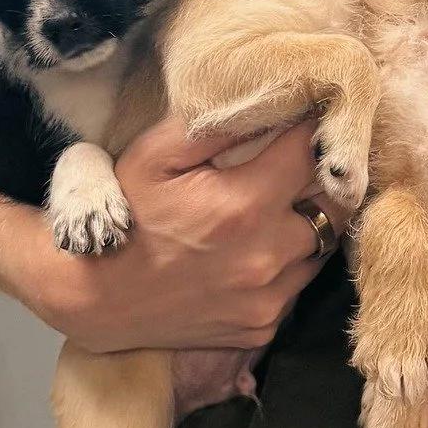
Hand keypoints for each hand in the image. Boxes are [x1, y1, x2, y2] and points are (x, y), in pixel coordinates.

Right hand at [27, 117, 348, 353]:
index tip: (312, 116)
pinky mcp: (262, 327)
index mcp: (245, 205)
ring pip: (322, 247)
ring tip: (284, 205)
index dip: (314, 129)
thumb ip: (216, 125)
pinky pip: (298, 286)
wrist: (93, 297)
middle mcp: (267, 256)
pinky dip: (289, 264)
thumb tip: (270, 100)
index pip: (312, 153)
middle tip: (307, 163)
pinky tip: (261, 249)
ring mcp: (268, 298)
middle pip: (334, 205)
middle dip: (326, 180)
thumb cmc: (126, 215)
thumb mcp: (155, 156)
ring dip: (310, 223)